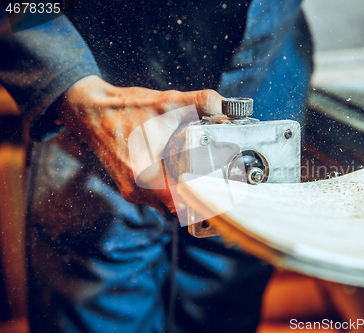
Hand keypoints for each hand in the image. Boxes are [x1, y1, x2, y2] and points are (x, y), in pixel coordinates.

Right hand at [53, 75, 223, 214]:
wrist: (88, 110)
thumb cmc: (122, 109)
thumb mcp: (165, 103)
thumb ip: (200, 102)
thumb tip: (227, 104)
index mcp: (147, 178)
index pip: (182, 208)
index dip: (203, 205)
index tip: (220, 196)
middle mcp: (137, 191)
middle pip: (177, 207)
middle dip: (196, 195)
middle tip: (215, 181)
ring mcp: (131, 190)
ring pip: (166, 202)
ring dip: (181, 191)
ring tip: (198, 174)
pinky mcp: (128, 184)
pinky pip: (155, 194)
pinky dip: (168, 186)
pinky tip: (177, 169)